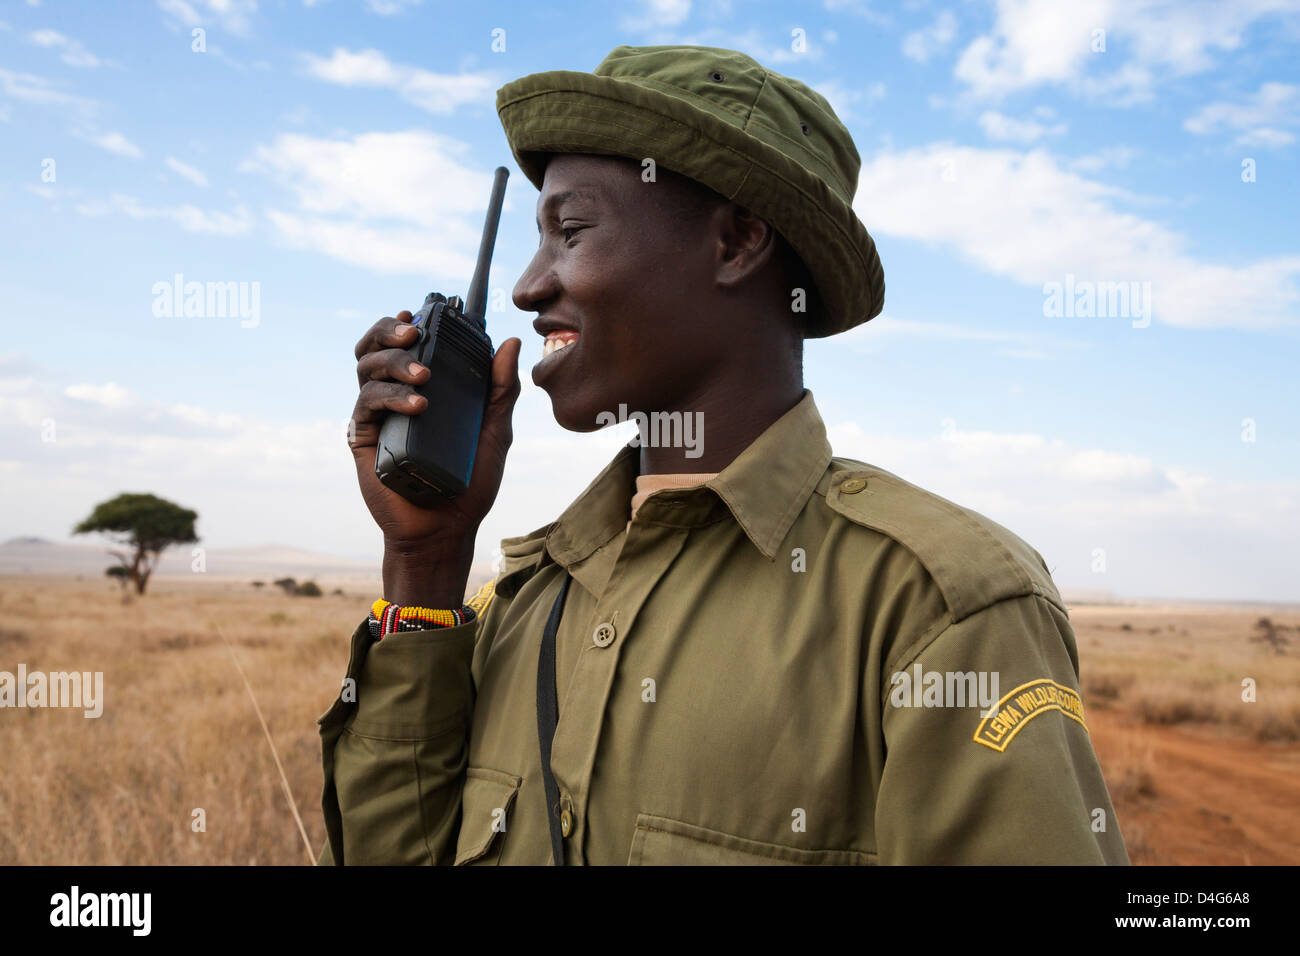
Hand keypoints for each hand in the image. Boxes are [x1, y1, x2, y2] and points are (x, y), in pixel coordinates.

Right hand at [349, 309, 522, 551]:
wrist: (447, 529)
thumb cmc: (471, 482)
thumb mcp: (494, 431)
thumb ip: (502, 389)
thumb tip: (510, 343)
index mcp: (423, 389)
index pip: (405, 345)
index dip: (404, 323)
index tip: (421, 313)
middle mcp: (395, 396)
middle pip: (376, 347)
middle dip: (390, 331)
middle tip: (415, 332)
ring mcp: (378, 416)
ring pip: (368, 369)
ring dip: (394, 363)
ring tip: (423, 375)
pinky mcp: (364, 439)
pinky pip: (367, 405)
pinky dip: (390, 397)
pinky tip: (417, 405)